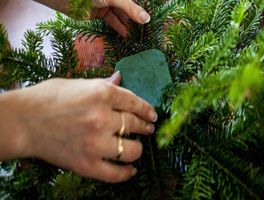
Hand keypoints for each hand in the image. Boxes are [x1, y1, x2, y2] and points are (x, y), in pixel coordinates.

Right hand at [1, 72, 156, 182]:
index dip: (147, 109)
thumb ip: (103, 83)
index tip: (153, 114)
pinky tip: (131, 170)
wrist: (22, 121)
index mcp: (101, 93)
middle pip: (134, 124)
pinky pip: (114, 173)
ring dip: (138, 149)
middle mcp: (102, 117)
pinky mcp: (86, 163)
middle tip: (149, 128)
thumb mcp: (77, 84)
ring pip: (130, 149)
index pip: (134, 102)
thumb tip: (120, 77)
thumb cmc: (47, 98)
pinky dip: (126, 173)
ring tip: (137, 147)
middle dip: (145, 126)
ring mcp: (95, 143)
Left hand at [90, 0, 150, 36]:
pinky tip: (126, 35)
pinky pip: (112, 21)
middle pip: (128, 9)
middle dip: (135, 19)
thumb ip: (130, 9)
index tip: (150, 21)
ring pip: (120, 16)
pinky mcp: (100, 14)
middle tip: (145, 31)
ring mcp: (107, 4)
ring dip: (128, 26)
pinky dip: (118, 28)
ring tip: (136, 36)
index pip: (134, 1)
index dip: (142, 10)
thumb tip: (147, 19)